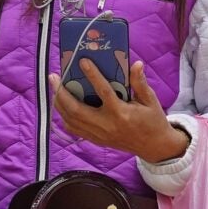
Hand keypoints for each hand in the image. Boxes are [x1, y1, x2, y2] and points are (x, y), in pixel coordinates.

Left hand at [49, 60, 189, 165]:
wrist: (154, 147)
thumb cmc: (153, 121)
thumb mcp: (150, 101)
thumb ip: (140, 83)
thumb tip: (136, 64)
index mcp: (121, 113)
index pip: (103, 92)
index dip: (93, 75)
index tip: (83, 61)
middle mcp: (107, 125)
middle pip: (76, 109)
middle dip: (61, 92)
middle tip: (53, 76)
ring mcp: (99, 134)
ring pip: (71, 120)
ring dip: (59, 103)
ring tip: (54, 88)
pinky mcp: (96, 140)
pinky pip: (74, 129)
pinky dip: (65, 117)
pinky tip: (62, 105)